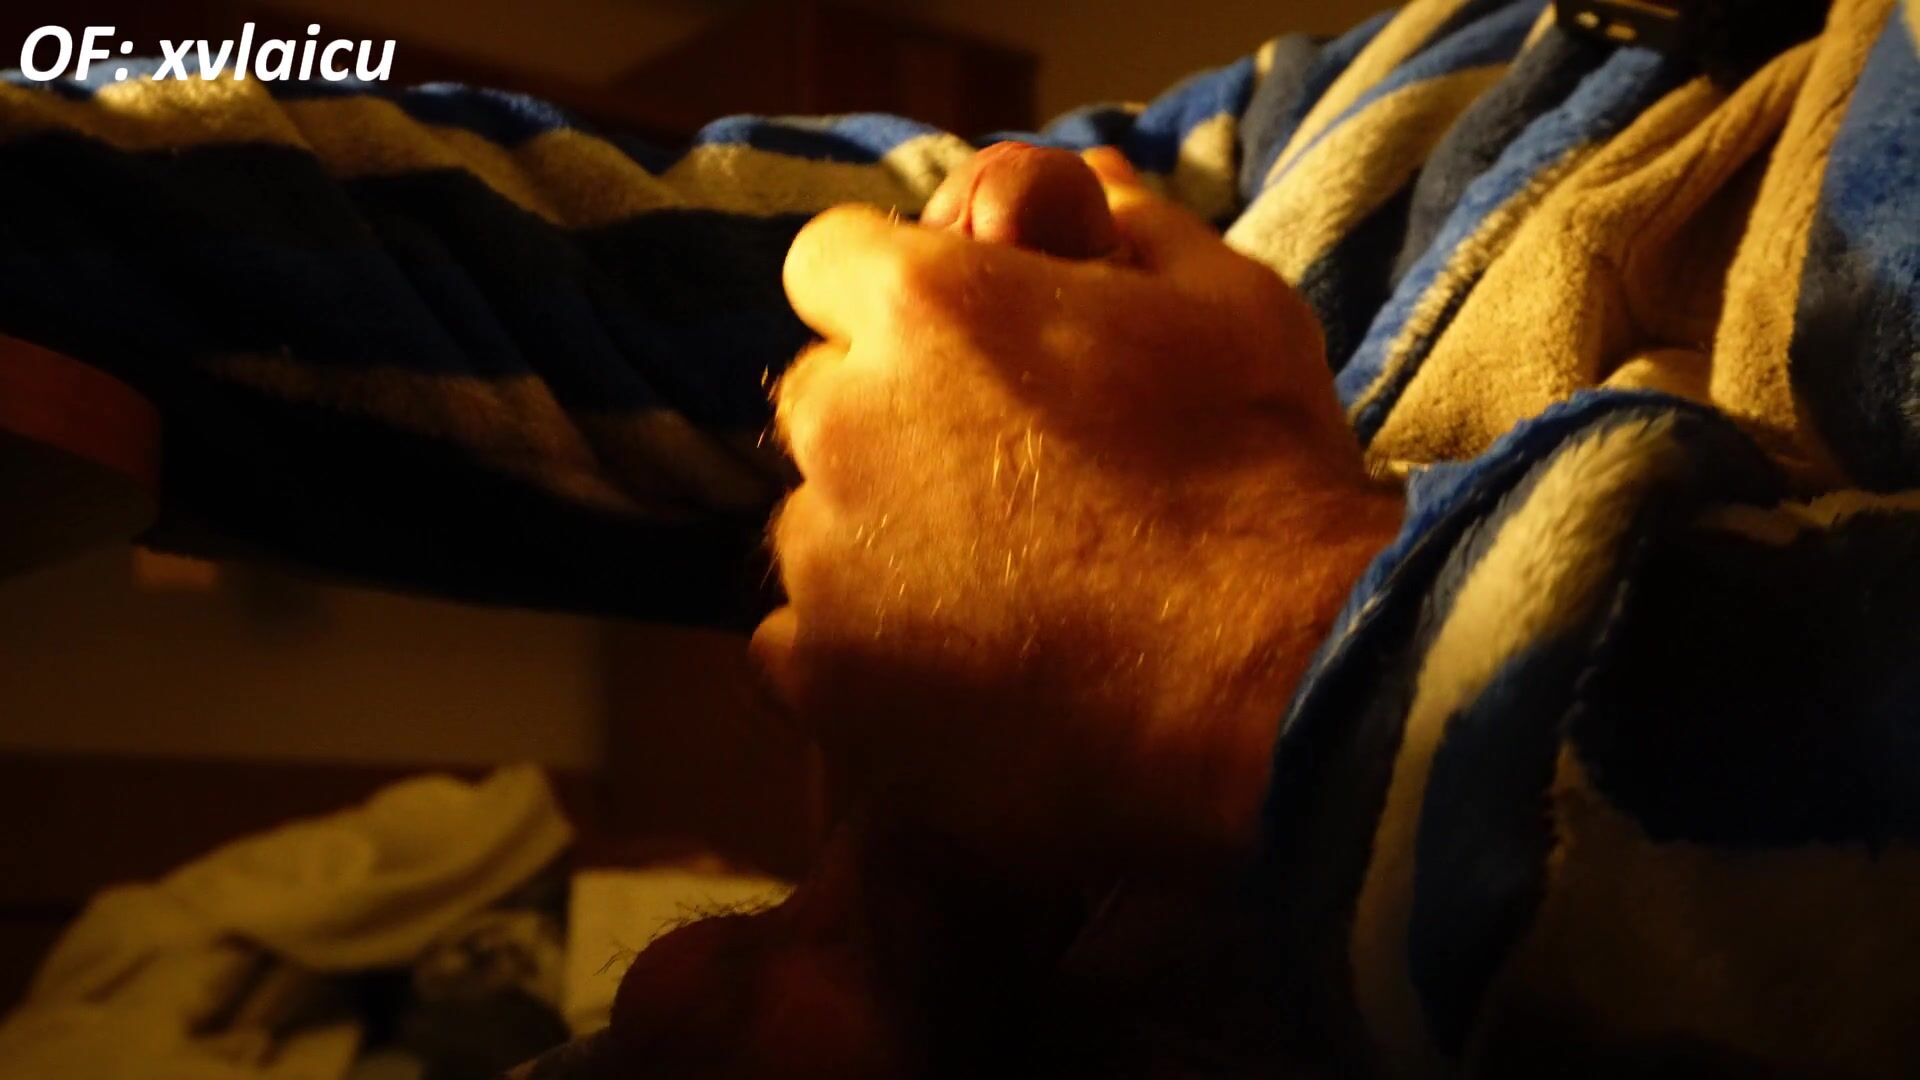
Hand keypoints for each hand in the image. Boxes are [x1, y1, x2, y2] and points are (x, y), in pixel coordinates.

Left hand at [755, 145, 1401, 872]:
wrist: (1281, 675)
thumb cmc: (1262, 473)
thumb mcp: (1224, 302)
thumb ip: (1126, 226)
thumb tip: (1086, 179)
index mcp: (924, 306)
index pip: (830, 261)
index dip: (893, 301)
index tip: (960, 350)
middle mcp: (847, 422)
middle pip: (817, 397)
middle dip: (885, 420)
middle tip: (998, 478)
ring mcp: (827, 560)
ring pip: (812, 525)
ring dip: (875, 540)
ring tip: (998, 588)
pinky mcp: (829, 682)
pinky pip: (795, 647)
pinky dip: (856, 652)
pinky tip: (953, 666)